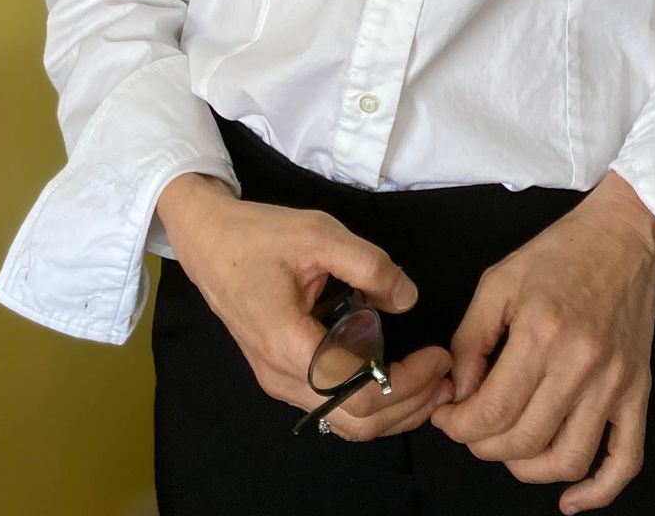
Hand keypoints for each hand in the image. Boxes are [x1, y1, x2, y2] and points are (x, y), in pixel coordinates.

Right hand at [159, 179, 450, 437]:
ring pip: (345, 422)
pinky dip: (370, 403)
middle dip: (409, 404)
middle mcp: (281, 377)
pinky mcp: (281, 376)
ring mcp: (278, 382)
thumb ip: (369, 264)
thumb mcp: (318, 233)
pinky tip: (395, 376)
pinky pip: (331, 407)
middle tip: (446, 373)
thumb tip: (408, 299)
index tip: (438, 355)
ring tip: (430, 380)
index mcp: (288, 344)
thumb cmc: (259, 235)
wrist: (208, 242)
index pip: (359, 391)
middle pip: (356, 422)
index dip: (407, 382)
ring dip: (393, 411)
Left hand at [429, 173, 654, 512]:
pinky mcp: (638, 393)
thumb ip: (471, 339)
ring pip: (567, 460)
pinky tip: (569, 501)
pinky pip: (625, 460)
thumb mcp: (498, 282)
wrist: (625, 237)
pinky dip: (598, 492)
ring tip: (508, 449)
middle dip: (484, 445)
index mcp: (541, 333)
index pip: (493, 411)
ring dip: (528, 470)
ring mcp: (615, 384)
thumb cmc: (558, 254)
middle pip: (524, 441)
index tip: (447, 417)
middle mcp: (581, 365)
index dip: (459, 426)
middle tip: (471, 427)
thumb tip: (457, 393)